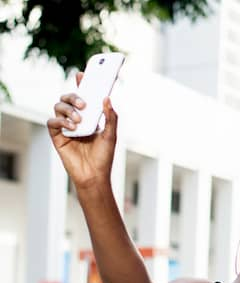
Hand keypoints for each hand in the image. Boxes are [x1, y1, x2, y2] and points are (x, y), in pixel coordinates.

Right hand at [46, 72, 117, 190]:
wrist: (94, 175)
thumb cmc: (104, 156)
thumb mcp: (111, 135)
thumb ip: (110, 117)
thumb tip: (107, 98)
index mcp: (90, 116)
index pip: (84, 96)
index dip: (82, 84)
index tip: (83, 74)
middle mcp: (76, 119)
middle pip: (67, 98)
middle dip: (74, 96)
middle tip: (83, 103)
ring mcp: (66, 126)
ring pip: (58, 106)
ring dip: (68, 109)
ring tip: (79, 121)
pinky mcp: (57, 136)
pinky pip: (52, 121)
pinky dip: (60, 120)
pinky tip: (71, 127)